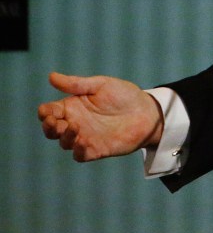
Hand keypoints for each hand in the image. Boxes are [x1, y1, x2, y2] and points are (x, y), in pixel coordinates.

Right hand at [38, 72, 163, 161]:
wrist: (148, 112)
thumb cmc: (124, 95)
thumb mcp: (101, 85)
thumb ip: (77, 83)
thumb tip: (51, 76)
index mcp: (73, 106)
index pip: (49, 111)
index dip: (45, 112)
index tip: (49, 111)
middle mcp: (75, 123)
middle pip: (51, 130)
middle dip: (48, 127)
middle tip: (55, 122)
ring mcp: (85, 137)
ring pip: (64, 143)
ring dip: (64, 137)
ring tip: (74, 127)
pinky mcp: (96, 149)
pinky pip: (80, 155)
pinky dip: (77, 151)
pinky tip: (82, 142)